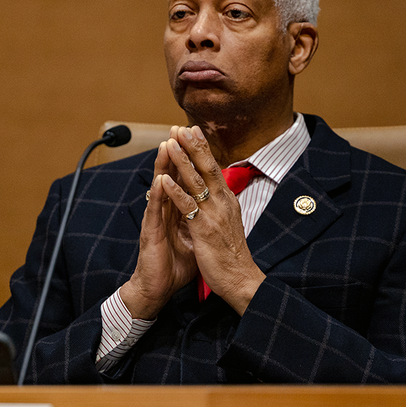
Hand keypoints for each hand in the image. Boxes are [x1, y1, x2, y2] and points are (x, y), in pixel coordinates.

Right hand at [120, 140, 197, 319]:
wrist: (158, 289)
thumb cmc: (175, 265)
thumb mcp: (195, 240)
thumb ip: (200, 223)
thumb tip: (213, 215)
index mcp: (178, 211)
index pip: (184, 180)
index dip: (189, 160)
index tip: (197, 140)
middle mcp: (166, 211)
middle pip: (171, 176)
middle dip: (176, 153)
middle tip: (178, 129)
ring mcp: (156, 220)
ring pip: (160, 188)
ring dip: (163, 166)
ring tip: (166, 144)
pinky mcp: (151, 233)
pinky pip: (155, 211)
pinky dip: (158, 194)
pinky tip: (160, 180)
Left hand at [162, 125, 265, 314]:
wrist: (240, 279)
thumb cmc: (232, 254)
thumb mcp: (229, 223)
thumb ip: (222, 206)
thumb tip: (218, 191)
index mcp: (228, 201)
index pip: (214, 168)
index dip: (202, 149)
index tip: (192, 130)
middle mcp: (223, 203)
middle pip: (207, 168)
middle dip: (193, 146)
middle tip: (180, 127)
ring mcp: (214, 215)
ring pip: (196, 182)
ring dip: (182, 161)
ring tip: (170, 144)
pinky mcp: (203, 229)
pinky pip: (188, 207)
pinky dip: (175, 191)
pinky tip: (164, 180)